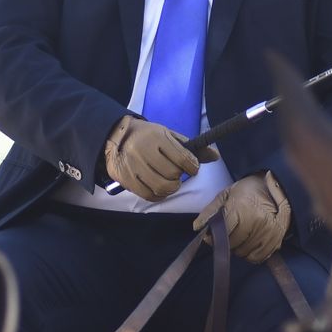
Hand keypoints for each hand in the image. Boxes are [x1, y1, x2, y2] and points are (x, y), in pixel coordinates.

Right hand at [103, 116, 217, 200]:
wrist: (115, 137)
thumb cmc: (148, 136)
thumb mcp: (169, 136)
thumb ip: (191, 147)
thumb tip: (215, 156)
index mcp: (156, 136)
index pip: (183, 158)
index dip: (192, 167)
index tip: (192, 167)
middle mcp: (142, 150)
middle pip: (172, 174)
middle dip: (179, 176)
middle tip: (176, 173)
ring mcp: (132, 166)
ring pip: (161, 187)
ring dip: (171, 187)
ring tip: (169, 180)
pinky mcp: (126, 179)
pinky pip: (149, 195)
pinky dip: (159, 195)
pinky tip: (159, 188)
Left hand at [193, 171, 291, 262]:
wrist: (277, 187)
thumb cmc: (248, 190)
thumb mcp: (226, 195)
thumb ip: (211, 211)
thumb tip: (197, 227)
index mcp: (241, 208)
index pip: (223, 233)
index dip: (214, 237)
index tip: (211, 236)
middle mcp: (256, 221)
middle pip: (233, 245)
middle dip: (226, 243)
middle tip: (227, 235)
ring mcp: (268, 231)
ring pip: (244, 253)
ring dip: (238, 249)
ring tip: (240, 237)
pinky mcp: (276, 239)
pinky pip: (257, 257)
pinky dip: (250, 254)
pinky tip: (249, 244)